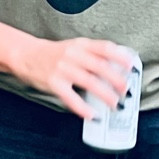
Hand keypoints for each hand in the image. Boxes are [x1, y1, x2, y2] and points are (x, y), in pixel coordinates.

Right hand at [15, 37, 131, 120]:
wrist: (26, 55)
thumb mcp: (74, 47)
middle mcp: (73, 55)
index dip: (120, 57)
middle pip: (100, 67)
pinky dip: (83, 108)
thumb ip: (93, 54)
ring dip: (105, 95)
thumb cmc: (54, 54)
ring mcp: (63, 69)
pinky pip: (71, 98)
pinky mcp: (54, 83)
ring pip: (90, 82)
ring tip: (115, 104)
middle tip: (126, 91)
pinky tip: (92, 114)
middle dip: (117, 80)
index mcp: (81, 44)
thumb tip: (117, 67)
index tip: (132, 67)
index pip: (105, 48)